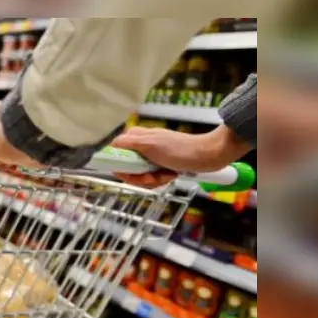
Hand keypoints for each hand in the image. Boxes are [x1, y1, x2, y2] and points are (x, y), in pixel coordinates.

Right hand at [110, 125, 250, 187]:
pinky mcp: (162, 164)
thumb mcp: (150, 144)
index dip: (121, 168)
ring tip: (167, 174)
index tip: (131, 174)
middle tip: (152, 176)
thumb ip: (128, 143)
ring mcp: (152, 156)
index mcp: (135, 138)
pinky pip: (153, 177)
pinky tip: (171, 175)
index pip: (115, 155)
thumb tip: (110, 145)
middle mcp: (141, 146)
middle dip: (140, 177)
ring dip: (153, 179)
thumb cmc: (180, 150)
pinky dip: (161, 179)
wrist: (207, 155)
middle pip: (128, 169)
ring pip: (140, 175)